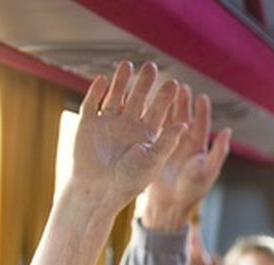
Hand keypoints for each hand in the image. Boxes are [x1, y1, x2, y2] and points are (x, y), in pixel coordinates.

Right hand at [70, 61, 185, 211]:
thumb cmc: (129, 181)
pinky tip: (104, 79)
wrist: (99, 190)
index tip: (175, 84)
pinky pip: (92, 103)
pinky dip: (97, 91)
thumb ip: (167, 141)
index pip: (158, 111)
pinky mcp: (88, 124)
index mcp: (147, 135)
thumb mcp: (152, 160)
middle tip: (152, 67)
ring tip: (128, 64)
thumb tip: (184, 124)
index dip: (165, 98)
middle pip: (138, 99)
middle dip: (145, 84)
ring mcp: (108, 123)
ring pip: (116, 97)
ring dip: (122, 82)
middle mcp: (128, 126)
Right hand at [145, 85, 231, 229]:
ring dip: (162, 105)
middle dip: (180, 101)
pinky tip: (140, 105)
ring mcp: (165, 146)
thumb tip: (229, 132)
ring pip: (164, 120)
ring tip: (158, 88)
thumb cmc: (191, 191)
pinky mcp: (150, 150)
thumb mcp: (207, 171)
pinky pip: (148, 130)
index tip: (200, 95)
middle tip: (177, 84)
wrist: (168, 206)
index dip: (200, 110)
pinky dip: (145, 117)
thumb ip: (218, 152)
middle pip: (181, 117)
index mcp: (197, 148)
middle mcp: (181, 144)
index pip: (200, 124)